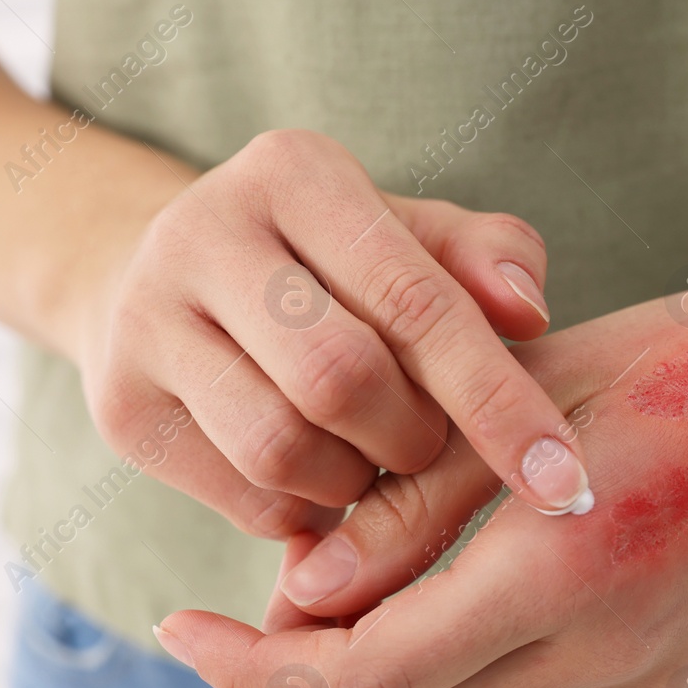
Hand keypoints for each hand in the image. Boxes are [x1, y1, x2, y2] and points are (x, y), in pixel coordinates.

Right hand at [75, 128, 591, 537]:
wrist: (161, 281)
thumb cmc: (328, 268)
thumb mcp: (408, 239)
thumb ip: (485, 261)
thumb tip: (527, 311)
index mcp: (293, 172)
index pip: (415, 301)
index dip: (499, 400)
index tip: (567, 480)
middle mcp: (203, 232)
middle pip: (342, 381)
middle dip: (413, 439)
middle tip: (428, 446)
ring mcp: (146, 322)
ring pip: (283, 451)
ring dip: (357, 484)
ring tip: (369, 458)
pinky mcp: (120, 409)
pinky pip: (246, 500)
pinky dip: (308, 514)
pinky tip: (318, 479)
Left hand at [157, 272, 687, 687]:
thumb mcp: (534, 396)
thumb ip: (411, 508)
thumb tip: (295, 595)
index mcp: (563, 570)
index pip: (362, 673)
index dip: (252, 667)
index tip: (179, 629)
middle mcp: (604, 653)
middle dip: (300, 681)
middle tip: (265, 603)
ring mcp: (641, 683)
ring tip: (349, 607)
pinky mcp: (664, 687)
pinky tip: (436, 619)